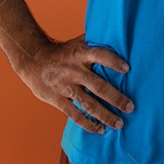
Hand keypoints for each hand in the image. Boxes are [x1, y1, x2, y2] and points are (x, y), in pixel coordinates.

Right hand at [17, 33, 133, 134]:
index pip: (99, 55)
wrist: (33, 60)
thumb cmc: (62, 52)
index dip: (113, 61)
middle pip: (98, 86)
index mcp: (80, 54)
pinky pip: (75, 114)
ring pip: (88, 104)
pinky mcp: (58, 99)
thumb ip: (95, 41)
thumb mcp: (77, 43)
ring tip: (119, 124)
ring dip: (105, 115)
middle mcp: (74, 70)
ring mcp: (65, 86)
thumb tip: (117, 33)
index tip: (127, 69)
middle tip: (130, 107)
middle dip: (116, 98)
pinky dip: (88, 124)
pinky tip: (100, 130)